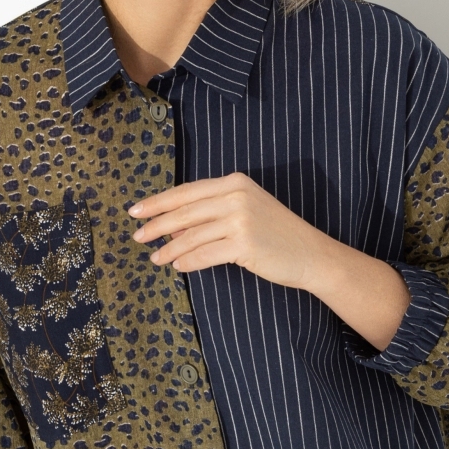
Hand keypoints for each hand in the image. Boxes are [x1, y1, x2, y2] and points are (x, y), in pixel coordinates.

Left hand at [130, 173, 410, 349]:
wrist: (311, 254)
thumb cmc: (278, 234)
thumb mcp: (248, 210)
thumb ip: (215, 210)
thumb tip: (172, 226)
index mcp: (235, 182)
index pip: (187, 191)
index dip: (159, 202)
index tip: (136, 211)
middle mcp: (236, 197)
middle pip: (185, 212)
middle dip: (156, 225)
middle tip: (137, 236)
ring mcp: (240, 220)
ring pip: (191, 235)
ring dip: (169, 249)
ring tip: (155, 258)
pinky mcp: (244, 244)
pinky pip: (205, 254)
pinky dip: (188, 262)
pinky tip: (179, 266)